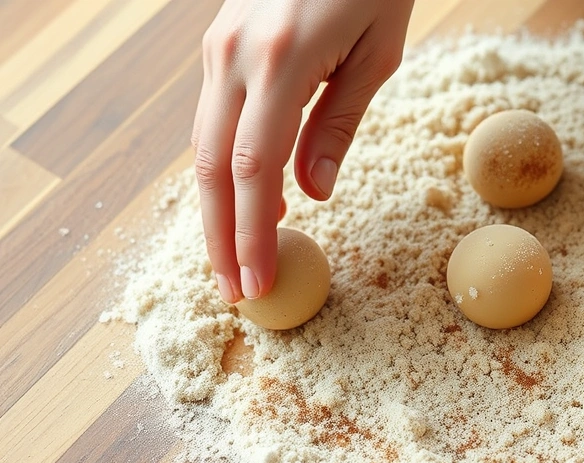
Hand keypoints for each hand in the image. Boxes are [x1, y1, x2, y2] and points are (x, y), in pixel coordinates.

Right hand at [192, 0, 413, 302]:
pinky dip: (224, 169)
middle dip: (221, 236)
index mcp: (279, 61)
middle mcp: (234, 56)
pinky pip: (213, 119)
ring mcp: (219, 47)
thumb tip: (311, 193)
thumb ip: (337, 125)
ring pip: (202, 146)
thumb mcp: (376, 54)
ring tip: (238, 260)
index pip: (251, 169)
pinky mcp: (220, 44)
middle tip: (238, 291)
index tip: (259, 283)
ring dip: (217, 208)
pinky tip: (248, 202)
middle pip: (210, 167)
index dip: (251, 233)